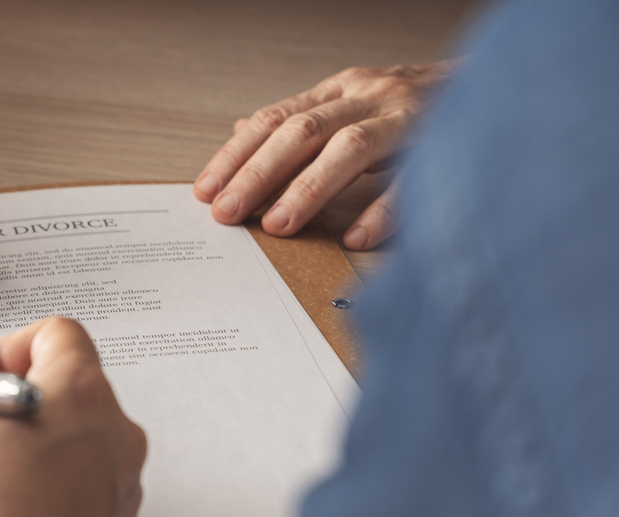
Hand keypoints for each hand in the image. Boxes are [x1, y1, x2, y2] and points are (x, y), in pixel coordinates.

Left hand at [194, 61, 456, 249]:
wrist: (503, 87)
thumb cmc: (417, 108)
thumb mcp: (353, 105)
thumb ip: (302, 121)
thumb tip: (242, 131)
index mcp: (342, 91)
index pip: (275, 121)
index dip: (236, 156)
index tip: (205, 193)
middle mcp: (370, 96)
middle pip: (301, 133)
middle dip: (257, 175)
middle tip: (227, 214)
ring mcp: (409, 117)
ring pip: (349, 149)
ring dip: (308, 190)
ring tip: (277, 226)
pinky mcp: (448, 142)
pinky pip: (413, 179)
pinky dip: (383, 209)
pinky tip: (356, 238)